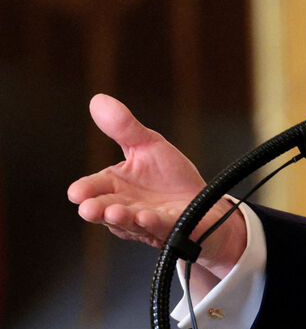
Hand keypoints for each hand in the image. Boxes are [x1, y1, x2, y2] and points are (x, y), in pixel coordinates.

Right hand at [68, 94, 246, 278]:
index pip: (94, 188)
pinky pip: (159, 227)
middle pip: (105, 210)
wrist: (205, 202)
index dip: (85, 191)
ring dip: (121, 218)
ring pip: (129, 223)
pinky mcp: (171, 229)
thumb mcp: (148, 146)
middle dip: (96, 210)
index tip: (77, 193)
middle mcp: (126, 206)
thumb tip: (98, 99)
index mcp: (116, 186)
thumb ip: (124, 128)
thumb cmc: (170, 178)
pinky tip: (146, 217)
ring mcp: (146, 222)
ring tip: (115, 212)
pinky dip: (152, 223)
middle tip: (89, 208)